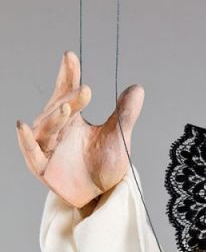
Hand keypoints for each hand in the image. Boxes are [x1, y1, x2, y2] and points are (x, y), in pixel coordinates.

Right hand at [16, 51, 143, 208]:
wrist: (105, 196)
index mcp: (74, 119)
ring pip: (44, 127)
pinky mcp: (43, 168)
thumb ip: (125, 114)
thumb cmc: (107, 166)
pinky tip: (23, 126)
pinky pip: (31, 153)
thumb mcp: (120, 137)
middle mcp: (58, 130)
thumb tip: (137, 88)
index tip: (70, 56)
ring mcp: (48, 148)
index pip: (67, 91)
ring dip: (53, 116)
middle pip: (57, 108)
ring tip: (67, 107)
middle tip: (86, 91)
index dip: (68, 74)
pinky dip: (26, 141)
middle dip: (69, 98)